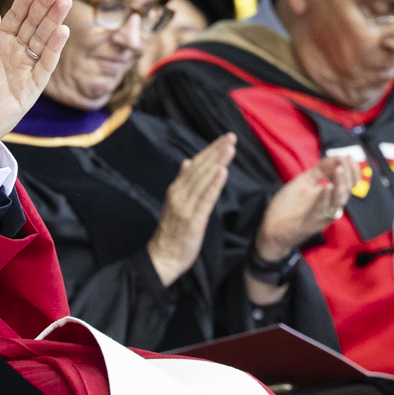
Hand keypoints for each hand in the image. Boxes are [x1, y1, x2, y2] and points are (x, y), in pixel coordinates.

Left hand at [0, 0, 73, 164]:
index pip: (16, 17)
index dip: (27, 0)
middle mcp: (15, 55)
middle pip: (34, 24)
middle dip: (46, 4)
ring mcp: (24, 71)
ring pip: (43, 41)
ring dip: (54, 21)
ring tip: (65, 1)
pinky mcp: (29, 90)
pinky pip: (44, 66)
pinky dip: (53, 49)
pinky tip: (63, 31)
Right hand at [146, 132, 235, 285]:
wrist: (162, 257)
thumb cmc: (171, 232)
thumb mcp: (174, 203)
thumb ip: (182, 182)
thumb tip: (187, 162)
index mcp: (175, 189)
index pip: (195, 165)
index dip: (209, 151)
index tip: (223, 139)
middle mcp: (179, 194)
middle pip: (200, 169)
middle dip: (216, 152)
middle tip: (231, 137)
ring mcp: (185, 206)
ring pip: (203, 180)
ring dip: (217, 162)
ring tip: (229, 148)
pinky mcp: (193, 219)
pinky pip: (205, 199)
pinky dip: (213, 185)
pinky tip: (222, 172)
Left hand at [254, 154, 361, 264]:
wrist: (272, 229)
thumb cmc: (289, 206)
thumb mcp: (304, 182)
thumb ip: (320, 170)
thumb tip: (336, 156)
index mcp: (330, 196)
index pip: (348, 182)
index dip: (351, 170)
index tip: (348, 156)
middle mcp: (330, 206)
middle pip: (346, 190)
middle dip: (348, 174)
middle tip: (345, 160)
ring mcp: (323, 215)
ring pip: (338, 200)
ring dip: (340, 183)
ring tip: (339, 169)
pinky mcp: (312, 223)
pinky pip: (321, 210)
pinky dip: (324, 198)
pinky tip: (326, 186)